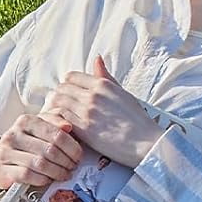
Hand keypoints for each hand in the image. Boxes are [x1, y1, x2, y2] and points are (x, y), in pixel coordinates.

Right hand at [0, 109, 83, 190]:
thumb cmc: (22, 144)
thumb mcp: (38, 128)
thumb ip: (54, 121)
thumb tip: (68, 126)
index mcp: (26, 121)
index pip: (56, 134)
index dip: (72, 147)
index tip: (78, 156)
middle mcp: (13, 134)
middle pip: (50, 150)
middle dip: (66, 161)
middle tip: (73, 167)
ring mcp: (6, 152)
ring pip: (40, 163)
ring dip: (57, 172)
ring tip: (64, 174)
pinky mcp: (1, 169)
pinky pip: (27, 175)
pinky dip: (42, 179)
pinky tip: (48, 180)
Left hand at [41, 55, 166, 165]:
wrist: (145, 142)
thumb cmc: (137, 120)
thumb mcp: (122, 92)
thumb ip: (106, 77)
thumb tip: (97, 59)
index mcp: (103, 84)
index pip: (71, 77)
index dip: (67, 85)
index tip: (67, 95)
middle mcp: (93, 95)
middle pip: (61, 89)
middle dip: (58, 96)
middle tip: (59, 107)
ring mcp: (87, 112)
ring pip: (58, 102)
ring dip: (55, 109)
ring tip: (57, 117)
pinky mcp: (84, 129)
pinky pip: (61, 118)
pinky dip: (58, 121)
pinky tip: (61, 126)